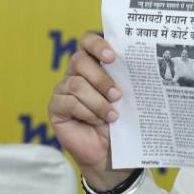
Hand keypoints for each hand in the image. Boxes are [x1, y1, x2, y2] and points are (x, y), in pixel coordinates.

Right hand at [47, 32, 129, 190]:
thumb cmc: (122, 121)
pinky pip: (69, 102)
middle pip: (79, 61)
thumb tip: (137, 65)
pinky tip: (98, 121)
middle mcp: (76, 73)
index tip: (112, 56)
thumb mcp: (127, 97)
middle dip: (101, 78)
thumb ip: (125, 79)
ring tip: (113, 115)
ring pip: (76, 84)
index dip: (97, 44)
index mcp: (94, 64)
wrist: (112, 152)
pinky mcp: (56, 107)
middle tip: (117, 94)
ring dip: (98, 101)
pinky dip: (88, 112)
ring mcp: (63, 90)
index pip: (87, 42)